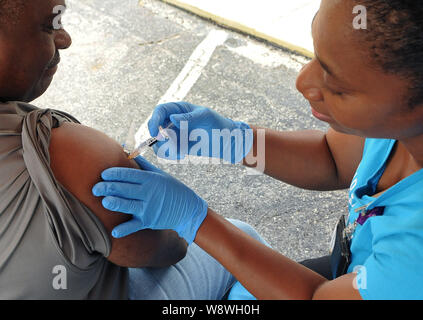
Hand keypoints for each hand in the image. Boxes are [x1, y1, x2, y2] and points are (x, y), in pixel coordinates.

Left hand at [92, 156, 207, 243]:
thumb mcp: (160, 174)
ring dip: (114, 203)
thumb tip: (126, 149)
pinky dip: (125, 230)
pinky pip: (134, 226)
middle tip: (95, 188)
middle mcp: (148, 192)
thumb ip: (142, 164)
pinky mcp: (149, 221)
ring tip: (104, 201)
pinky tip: (114, 232)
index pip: (128, 174)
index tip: (103, 174)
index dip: (114, 174)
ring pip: (127, 205)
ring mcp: (148, 208)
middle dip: (108, 188)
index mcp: (150, 179)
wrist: (187, 209)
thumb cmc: (172, 189)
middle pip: (124, 189)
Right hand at [148, 101, 252, 163]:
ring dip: (164, 148)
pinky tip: (183, 155)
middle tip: (169, 144)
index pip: (160, 111)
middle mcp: (174, 122)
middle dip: (158, 137)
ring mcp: (175, 135)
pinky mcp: (178, 147)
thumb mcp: (205, 117)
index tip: (155, 132)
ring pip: (159, 142)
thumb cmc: (218, 124)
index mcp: (179, 109)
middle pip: (155, 127)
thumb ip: (188, 117)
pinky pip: (167, 152)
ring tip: (179, 151)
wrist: (227, 141)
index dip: (154, 120)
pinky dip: (171, 155)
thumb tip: (172, 118)